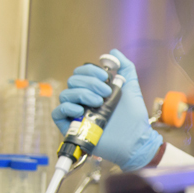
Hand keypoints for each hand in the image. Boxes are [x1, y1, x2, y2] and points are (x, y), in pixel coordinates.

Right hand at [52, 49, 163, 171]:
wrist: (135, 140)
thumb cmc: (134, 118)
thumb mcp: (131, 87)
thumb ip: (125, 68)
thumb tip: (112, 52)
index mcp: (94, 90)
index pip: (81, 72)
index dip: (90, 70)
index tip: (105, 77)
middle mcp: (84, 100)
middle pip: (73, 81)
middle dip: (90, 82)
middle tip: (105, 93)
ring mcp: (77, 114)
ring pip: (65, 94)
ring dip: (82, 93)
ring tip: (98, 103)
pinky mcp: (72, 128)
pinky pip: (58, 113)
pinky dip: (67, 107)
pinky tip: (81, 109)